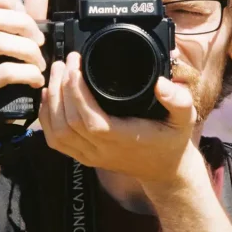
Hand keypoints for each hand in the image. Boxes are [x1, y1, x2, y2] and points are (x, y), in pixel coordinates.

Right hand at [0, 0, 48, 127]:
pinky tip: (36, 81)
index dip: (4, 0)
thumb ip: (26, 22)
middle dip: (23, 25)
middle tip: (41, 44)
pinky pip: (3, 72)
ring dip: (28, 51)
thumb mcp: (16, 52)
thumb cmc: (4, 88)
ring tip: (41, 65)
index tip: (28, 19)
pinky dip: (27, 73)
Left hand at [38, 51, 198, 185]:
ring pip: (57, 132)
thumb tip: (162, 83)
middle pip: (68, 121)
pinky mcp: (83, 157)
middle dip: (62, 87)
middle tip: (64, 61)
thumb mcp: (184, 118)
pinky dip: (46, 118)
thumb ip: (178, 100)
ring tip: (56, 74)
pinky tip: (48, 97)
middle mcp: (102, 150)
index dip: (77, 90)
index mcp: (123, 138)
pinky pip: (56, 141)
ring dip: (52, 100)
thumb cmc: (171, 140)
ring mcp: (90, 156)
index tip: (76, 63)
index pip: (90, 119)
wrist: (165, 170)